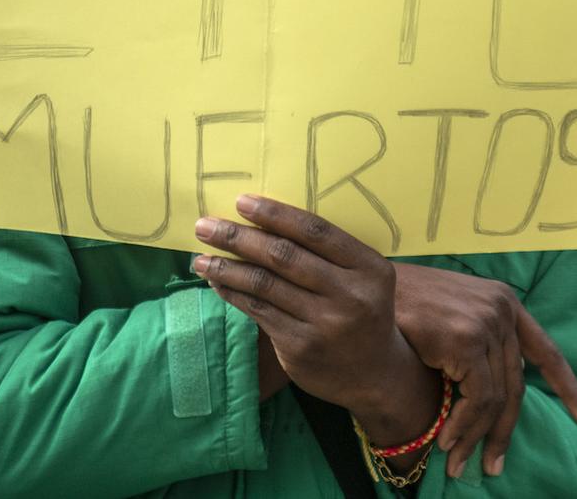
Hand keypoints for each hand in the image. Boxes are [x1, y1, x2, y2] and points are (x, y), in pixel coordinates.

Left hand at [195, 196, 442, 462]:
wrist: (375, 374)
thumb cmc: (362, 309)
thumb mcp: (363, 277)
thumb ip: (329, 252)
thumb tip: (265, 219)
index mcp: (369, 268)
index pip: (316, 232)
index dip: (276, 214)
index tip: (241, 202)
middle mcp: (349, 296)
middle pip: (284, 257)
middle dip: (239, 237)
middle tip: (205, 226)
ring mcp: (324, 325)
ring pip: (265, 286)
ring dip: (227, 268)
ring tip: (200, 257)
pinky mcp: (300, 348)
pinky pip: (259, 312)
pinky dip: (234, 293)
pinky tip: (217, 282)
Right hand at [393, 263, 576, 478]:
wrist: (364, 292)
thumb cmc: (400, 307)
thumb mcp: (449, 317)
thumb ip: (477, 343)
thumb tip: (491, 397)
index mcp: (503, 301)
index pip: (544, 349)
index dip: (566, 384)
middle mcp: (502, 308)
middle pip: (516, 385)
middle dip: (505, 432)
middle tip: (494, 466)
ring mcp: (486, 322)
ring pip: (496, 398)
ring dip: (475, 437)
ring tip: (458, 462)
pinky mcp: (467, 340)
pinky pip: (477, 399)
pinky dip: (463, 427)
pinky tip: (447, 442)